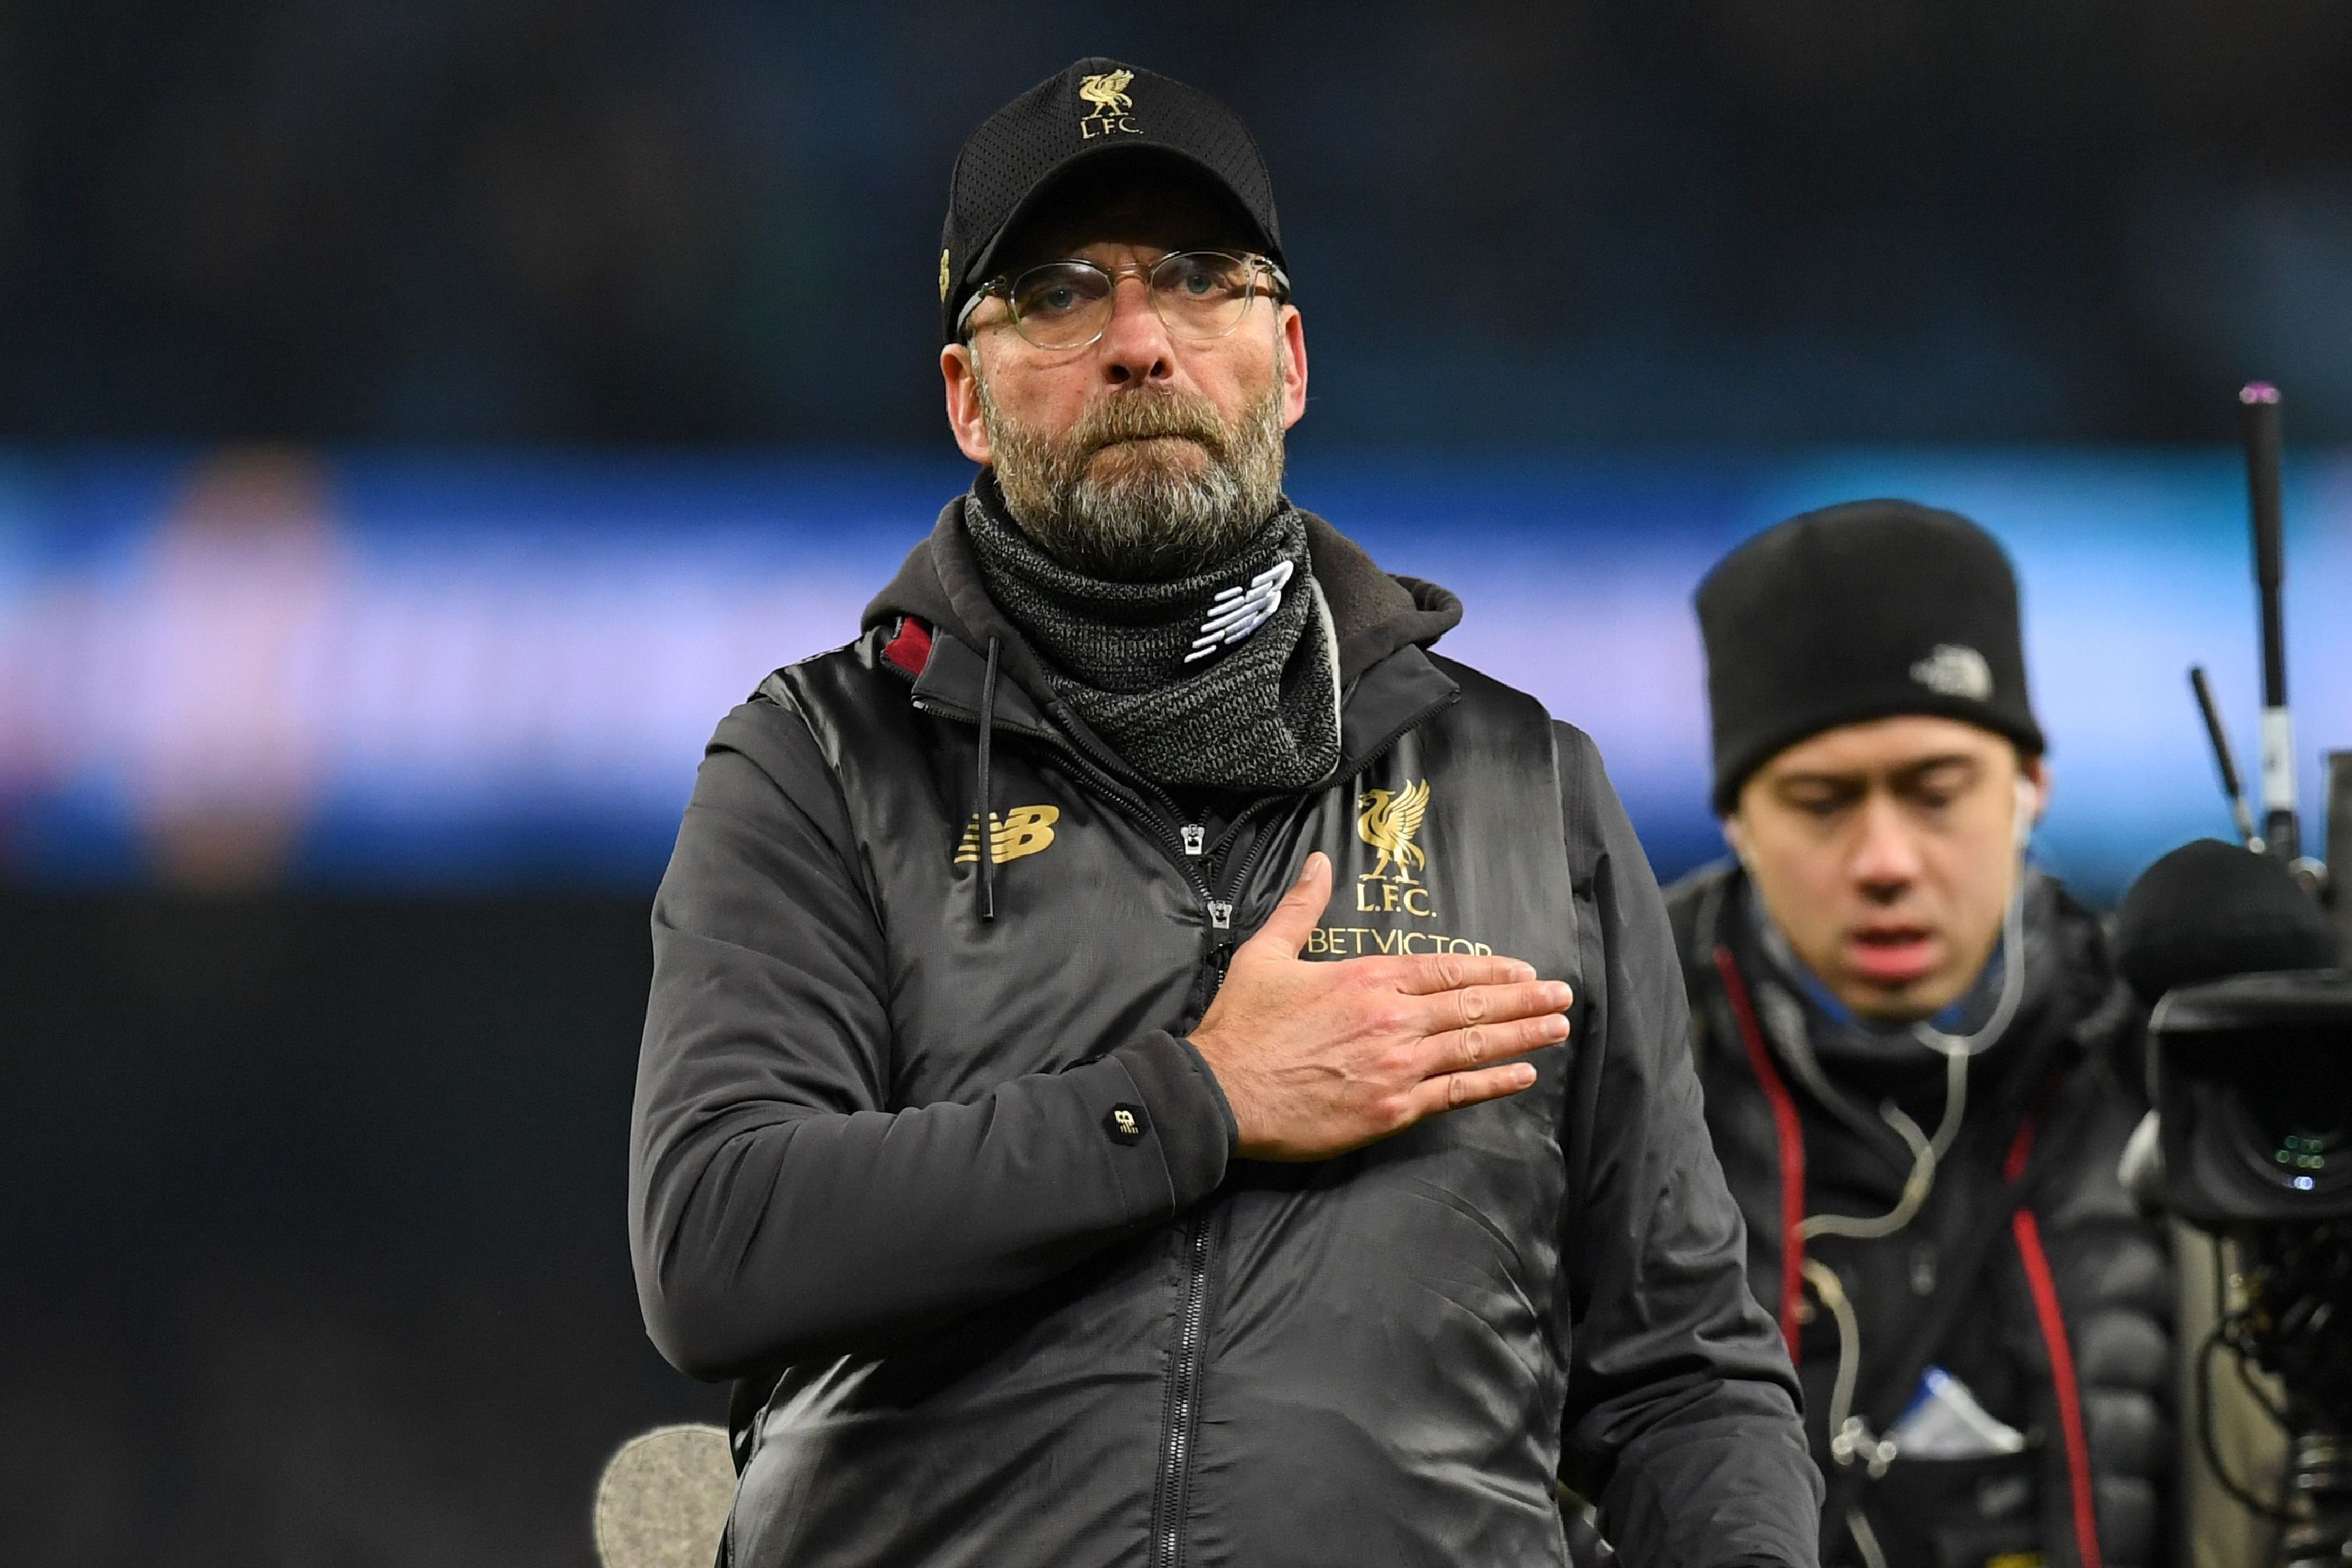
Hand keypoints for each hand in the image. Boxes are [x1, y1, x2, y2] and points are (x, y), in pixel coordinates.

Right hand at [1188, 852, 1570, 1160]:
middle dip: (1523, 999)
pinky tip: (1523, 1075)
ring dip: (1522, 1035)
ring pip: (1473, 1046)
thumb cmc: (1241, 1025)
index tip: (1523, 969)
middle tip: (1562, 995)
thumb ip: (1300, 908)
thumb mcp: (1266, 953)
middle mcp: (1392, 1018)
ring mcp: (1397, 1066)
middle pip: (1471, 1005)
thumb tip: (1317, 861)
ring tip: (1557, 1027)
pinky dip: (1494, 1083)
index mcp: (1367, 978)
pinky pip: (1456, 1094)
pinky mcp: (1392, 1109)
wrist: (1222, 1092)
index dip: (1489, 970)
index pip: (1445, 969)